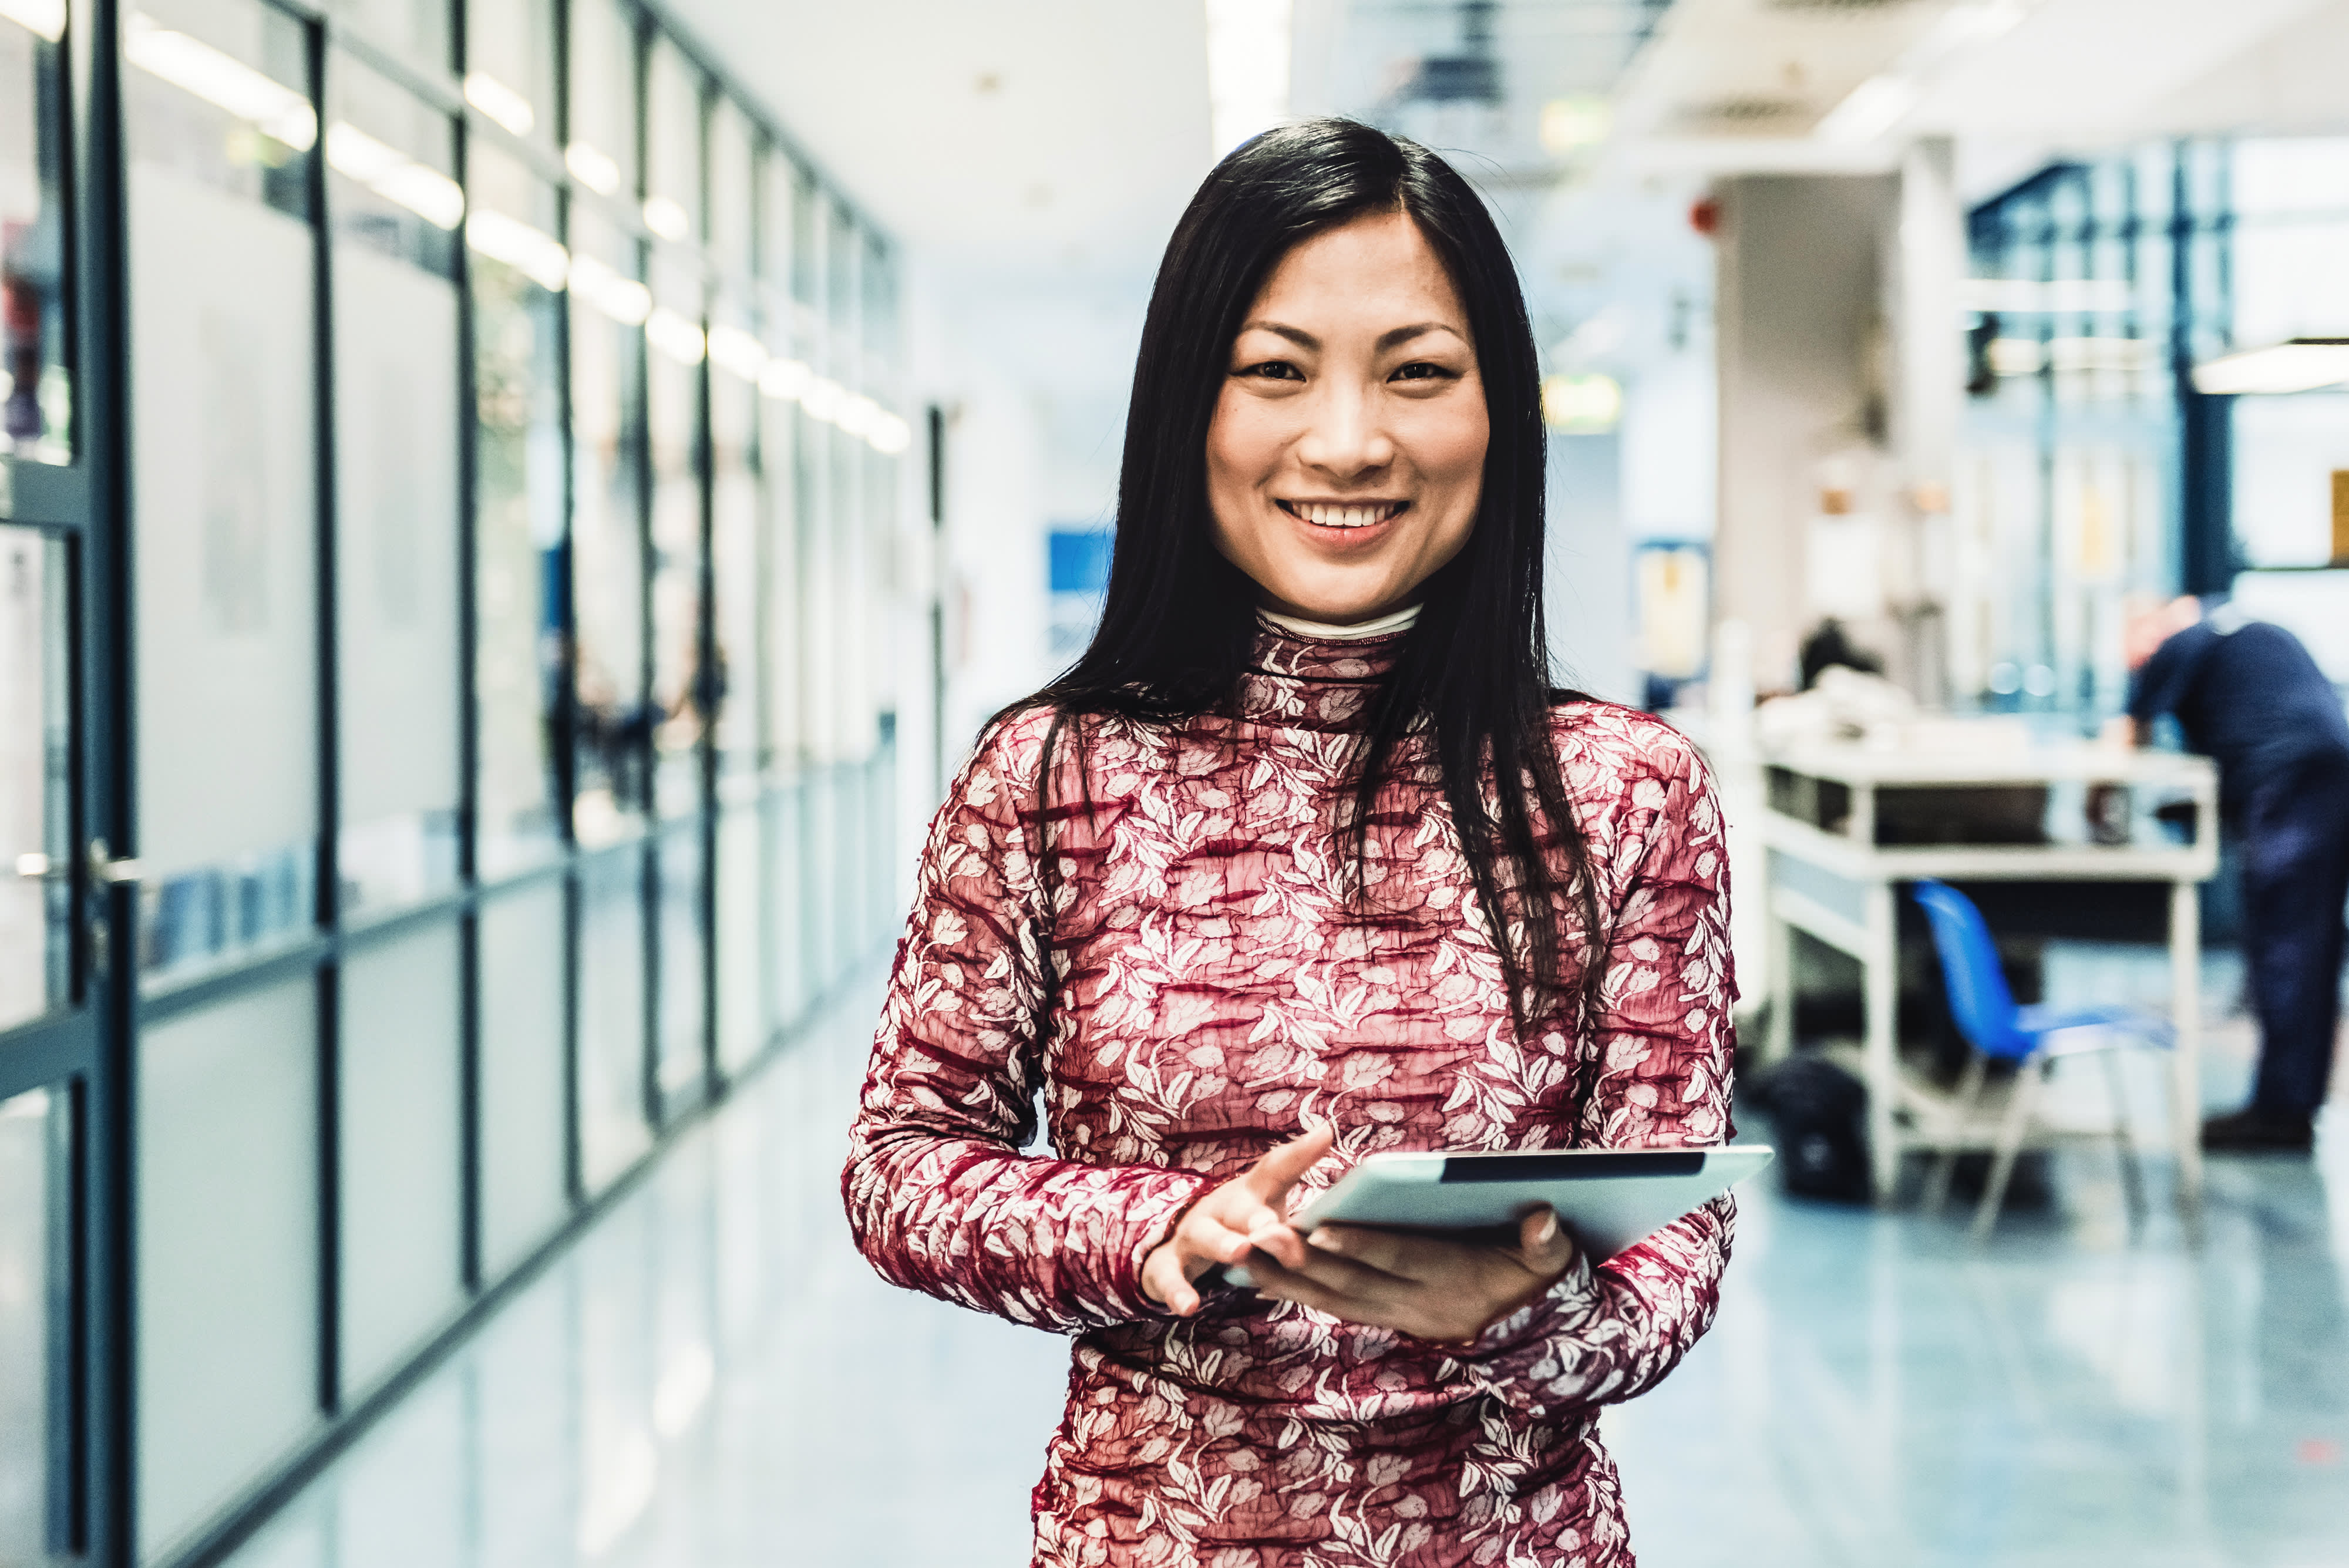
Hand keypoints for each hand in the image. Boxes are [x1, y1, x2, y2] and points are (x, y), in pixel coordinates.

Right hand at [1140, 1126, 1333, 1315]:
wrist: (1178, 1244)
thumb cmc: (1241, 1226)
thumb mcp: (1270, 1212)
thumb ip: (1307, 1214)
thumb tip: (1359, 1193)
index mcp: (1252, 1194)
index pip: (1277, 1169)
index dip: (1300, 1154)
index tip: (1326, 1136)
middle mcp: (1222, 1208)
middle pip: (1241, 1207)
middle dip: (1257, 1216)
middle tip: (1275, 1226)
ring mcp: (1194, 1235)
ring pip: (1206, 1236)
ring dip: (1223, 1244)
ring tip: (1240, 1252)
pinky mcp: (1169, 1264)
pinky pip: (1171, 1277)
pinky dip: (1179, 1291)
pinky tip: (1190, 1307)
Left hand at [1240, 1207, 1576, 1344]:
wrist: (1533, 1336)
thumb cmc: (1537, 1281)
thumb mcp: (1552, 1262)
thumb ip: (1547, 1243)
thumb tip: (1545, 1219)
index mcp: (1455, 1280)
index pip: (1400, 1259)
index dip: (1361, 1245)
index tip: (1320, 1226)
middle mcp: (1421, 1304)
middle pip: (1355, 1283)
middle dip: (1306, 1264)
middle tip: (1260, 1239)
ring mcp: (1402, 1317)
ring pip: (1337, 1300)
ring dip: (1291, 1283)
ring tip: (1244, 1261)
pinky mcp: (1391, 1320)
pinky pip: (1339, 1309)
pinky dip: (1302, 1295)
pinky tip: (1267, 1281)